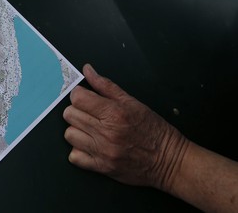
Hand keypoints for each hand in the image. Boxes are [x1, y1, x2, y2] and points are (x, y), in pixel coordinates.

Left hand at [63, 64, 188, 189]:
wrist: (170, 161)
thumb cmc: (154, 130)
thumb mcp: (132, 102)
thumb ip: (105, 85)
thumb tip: (87, 70)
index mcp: (114, 113)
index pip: (77, 98)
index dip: (79, 95)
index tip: (85, 97)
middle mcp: (106, 132)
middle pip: (70, 115)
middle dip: (77, 111)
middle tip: (90, 114)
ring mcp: (103, 152)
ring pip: (69, 135)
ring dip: (77, 130)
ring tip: (90, 130)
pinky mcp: (102, 168)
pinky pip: (74, 157)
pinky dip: (79, 151)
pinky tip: (90, 146)